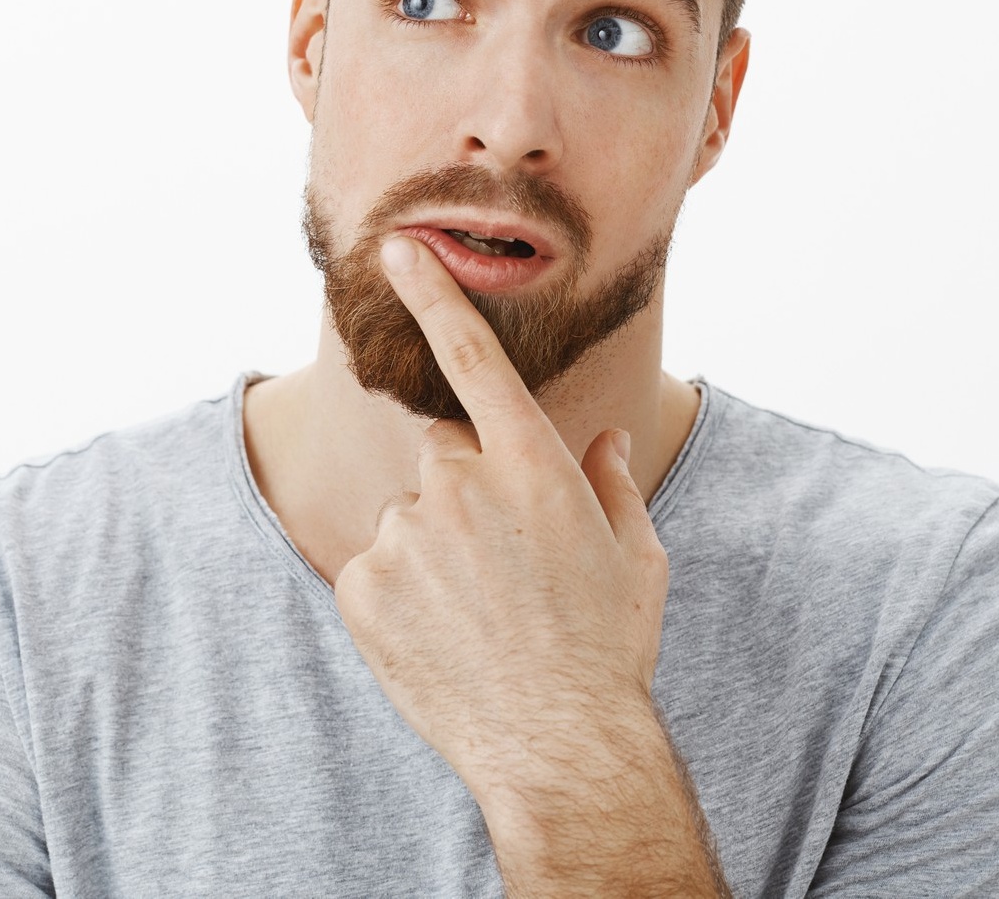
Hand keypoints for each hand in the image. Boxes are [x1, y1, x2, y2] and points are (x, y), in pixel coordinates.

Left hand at [333, 234, 670, 803]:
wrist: (558, 749)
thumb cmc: (606, 647)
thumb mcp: (635, 556)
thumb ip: (613, 482)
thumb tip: (606, 439)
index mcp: (531, 464)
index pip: (474, 358)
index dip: (435, 295)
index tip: (398, 249)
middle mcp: (461, 483)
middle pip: (446, 460)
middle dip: (468, 498)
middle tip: (502, 571)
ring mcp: (407, 533)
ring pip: (412, 519)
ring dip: (435, 551)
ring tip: (477, 616)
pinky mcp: (363, 583)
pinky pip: (378, 567)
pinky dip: (400, 593)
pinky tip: (441, 636)